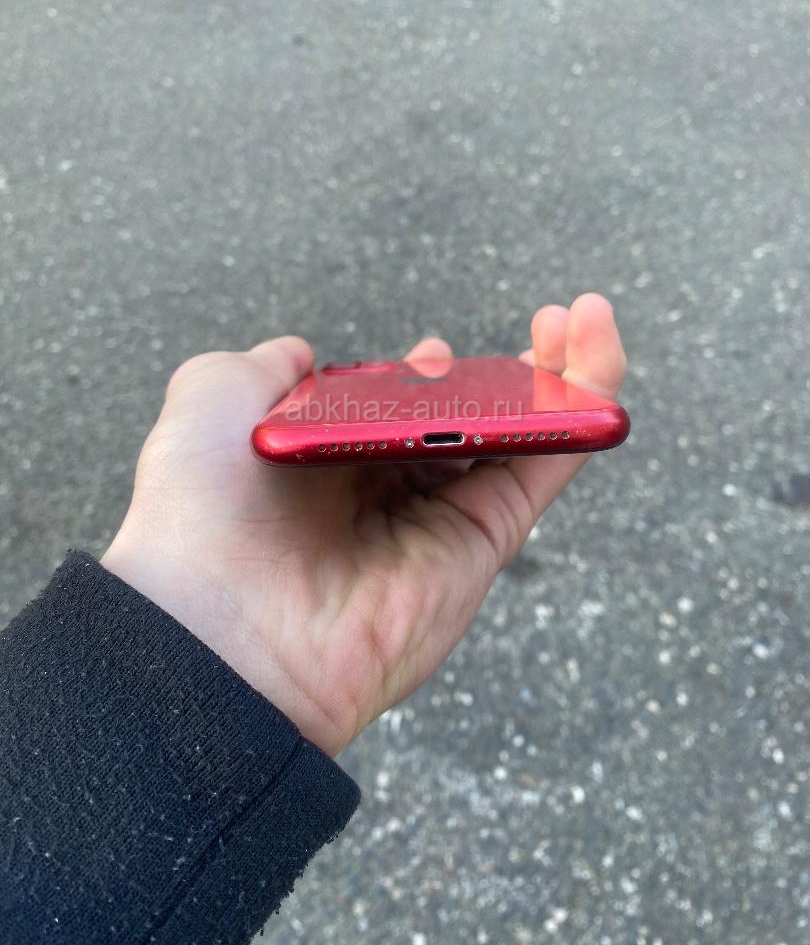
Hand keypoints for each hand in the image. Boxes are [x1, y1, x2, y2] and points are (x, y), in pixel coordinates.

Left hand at [102, 294, 626, 755]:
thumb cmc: (202, 509)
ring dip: (568, 378)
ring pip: (522, 441)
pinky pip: (541, 474)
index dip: (432, 378)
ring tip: (592, 319)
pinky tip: (598, 365)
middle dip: (518, 372)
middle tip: (552, 323)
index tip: (434, 351)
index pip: (405, 415)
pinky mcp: (480, 547)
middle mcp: (390, 496)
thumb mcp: (212, 400)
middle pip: (476, 424)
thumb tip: (301, 352)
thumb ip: (260, 366)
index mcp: (334, 464)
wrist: (219, 624)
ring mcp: (440, 523)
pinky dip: (579, 416)